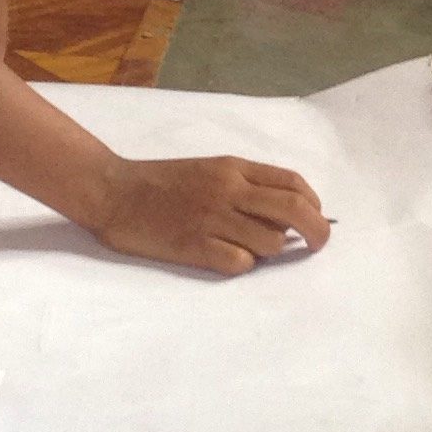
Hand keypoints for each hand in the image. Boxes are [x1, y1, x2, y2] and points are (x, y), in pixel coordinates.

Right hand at [89, 157, 330, 275]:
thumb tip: (284, 212)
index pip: (293, 183)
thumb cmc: (162, 182)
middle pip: (295, 211)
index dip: (314, 204)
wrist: (114, 192)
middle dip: (317, 232)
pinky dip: (243, 263)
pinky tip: (228, 257)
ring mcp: (213, 219)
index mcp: (233, 168)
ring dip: (270, 251)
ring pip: (271, 242)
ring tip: (251, 248)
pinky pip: (241, 262)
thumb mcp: (209, 169)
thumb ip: (245, 185)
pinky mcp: (196, 247)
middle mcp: (229, 190)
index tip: (315, 218)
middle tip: (317, 245)